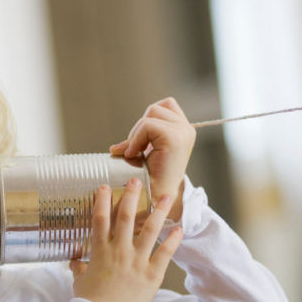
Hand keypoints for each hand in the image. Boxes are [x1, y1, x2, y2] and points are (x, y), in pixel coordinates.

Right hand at [70, 180, 183, 301]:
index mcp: (100, 251)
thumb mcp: (80, 282)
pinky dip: (173, 240)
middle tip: (136, 179)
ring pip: (149, 229)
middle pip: (125, 217)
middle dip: (131, 196)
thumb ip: (79, 268)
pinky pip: (165, 253)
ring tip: (166, 195)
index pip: (100, 219)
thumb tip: (75, 263)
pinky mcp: (152, 275)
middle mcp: (119, 251)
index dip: (102, 201)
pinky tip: (179, 228)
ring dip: (158, 210)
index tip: (104, 186)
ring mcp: (137, 261)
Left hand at [109, 97, 195, 221]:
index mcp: (184, 130)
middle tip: (137, 149)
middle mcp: (187, 129)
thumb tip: (115, 148)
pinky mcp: (173, 138)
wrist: (156, 196)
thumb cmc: (151, 178)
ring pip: (150, 115)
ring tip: (136, 153)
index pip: (166, 104)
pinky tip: (135, 154)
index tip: (143, 143)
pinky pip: (146, 125)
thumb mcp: (146, 153)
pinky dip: (136, 139)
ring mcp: (182, 133)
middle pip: (155, 108)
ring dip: (137, 134)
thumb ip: (138, 140)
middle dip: (140, 127)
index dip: (148, 119)